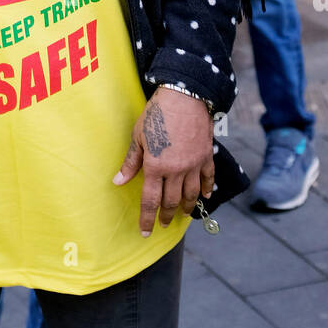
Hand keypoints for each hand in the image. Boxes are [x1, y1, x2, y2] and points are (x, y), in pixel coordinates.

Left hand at [113, 89, 214, 235]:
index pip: (150, 200)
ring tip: (182, 215)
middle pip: (171, 201)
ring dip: (185, 207)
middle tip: (163, 224)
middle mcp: (176, 170)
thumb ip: (131, 161)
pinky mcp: (206, 156)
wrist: (184, 96)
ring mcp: (194, 164)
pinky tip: (204, 196)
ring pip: (191, 194)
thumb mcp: (138, 136)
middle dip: (166, 216)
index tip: (145, 231)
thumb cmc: (156, 113)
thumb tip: (118, 181)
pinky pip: (208, 178)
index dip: (146, 218)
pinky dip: (207, 189)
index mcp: (155, 167)